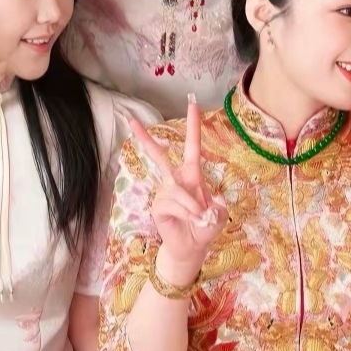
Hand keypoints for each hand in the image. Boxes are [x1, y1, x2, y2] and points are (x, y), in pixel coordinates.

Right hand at [127, 96, 227, 283]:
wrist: (193, 247)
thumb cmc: (205, 226)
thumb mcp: (219, 214)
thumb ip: (217, 204)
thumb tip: (205, 199)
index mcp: (192, 174)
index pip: (192, 145)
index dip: (193, 124)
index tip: (192, 102)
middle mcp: (175, 179)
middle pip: (159, 155)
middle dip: (145, 138)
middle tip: (131, 119)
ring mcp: (164, 192)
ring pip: (179, 190)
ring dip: (194, 205)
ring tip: (200, 217)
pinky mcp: (158, 205)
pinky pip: (174, 202)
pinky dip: (187, 211)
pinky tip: (190, 219)